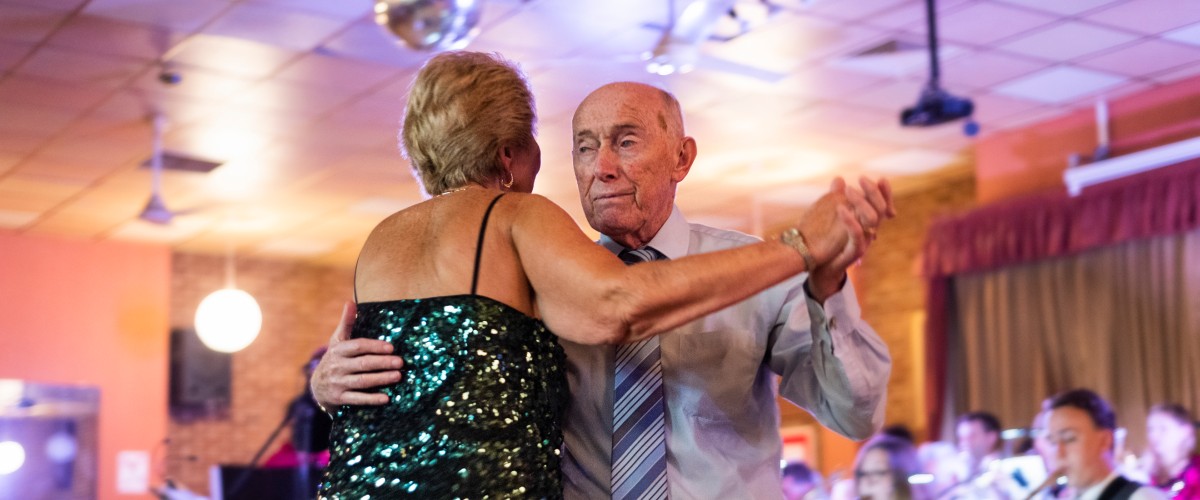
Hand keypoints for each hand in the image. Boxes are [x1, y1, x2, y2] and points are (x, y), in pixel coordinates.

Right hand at [310, 301, 403, 407]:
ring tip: (398, 376)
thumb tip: (350, 301)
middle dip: (382, 363)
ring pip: (362, 381)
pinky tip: (386, 398)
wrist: (317, 386)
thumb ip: (346, 322)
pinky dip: (371, 399)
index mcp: (338, 350)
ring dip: (381, 379)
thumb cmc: (335, 359)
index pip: (358, 346)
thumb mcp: (337, 340)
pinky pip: (357, 399)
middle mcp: (337, 366)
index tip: (391, 347)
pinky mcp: (340, 398)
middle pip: (363, 364)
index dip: (375, 346)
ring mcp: (338, 383)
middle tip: (400, 362)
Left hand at [808, 176, 895, 300]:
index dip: (885, 192)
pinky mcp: (855, 251)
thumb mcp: (831, 214)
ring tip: (849, 190)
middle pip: (880, 209)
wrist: (817, 265)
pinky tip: (841, 208)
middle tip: (861, 179)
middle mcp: (869, 231)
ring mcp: (863, 241)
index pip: (882, 204)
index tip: (882, 178)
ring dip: (861, 202)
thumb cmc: (826, 240)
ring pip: (872, 220)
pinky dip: (850, 220)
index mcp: (866, 222)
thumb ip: (837, 197)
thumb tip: (839, 179)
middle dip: (873, 192)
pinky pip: (857, 235)